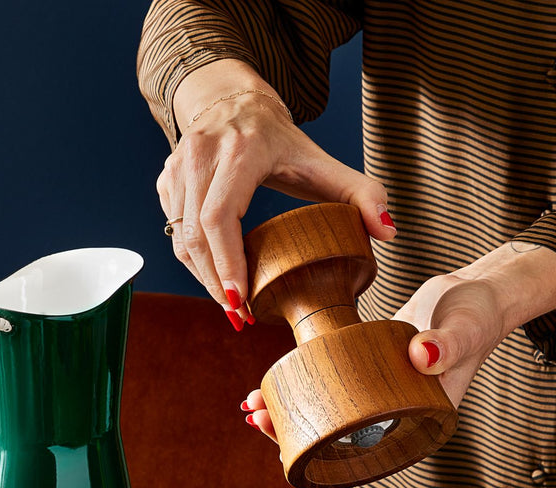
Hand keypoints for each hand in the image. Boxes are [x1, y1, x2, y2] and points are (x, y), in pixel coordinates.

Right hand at [162, 61, 395, 326]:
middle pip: (195, 235)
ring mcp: (177, 168)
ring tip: (231, 305)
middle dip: (215, 283)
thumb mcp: (322, 162)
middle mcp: (200, 156)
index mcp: (238, 151)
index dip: (226, 262)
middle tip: (239, 317)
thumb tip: (389, 232)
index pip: (219, 215)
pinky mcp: (166, 182)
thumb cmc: (278, 139)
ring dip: (203, 278)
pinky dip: (195, 261)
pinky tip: (218, 278)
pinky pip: (175, 232)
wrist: (234, 103)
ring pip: (180, 238)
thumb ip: (362, 194)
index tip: (238, 300)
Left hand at [241, 242, 555, 436]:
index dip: (321, 455)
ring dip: (290, 410)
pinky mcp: (367, 371)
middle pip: (336, 439)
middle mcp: (394, 416)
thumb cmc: (479, 314)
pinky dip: (302, 385)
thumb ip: (447, 343)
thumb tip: (423, 354)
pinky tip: (269, 383)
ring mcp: (379, 395)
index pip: (362, 454)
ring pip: (326, 414)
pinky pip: (329, 386)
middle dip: (293, 431)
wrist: (480, 292)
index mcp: (416, 424)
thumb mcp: (465, 328)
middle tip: (256, 416)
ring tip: (251, 405)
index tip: (286, 442)